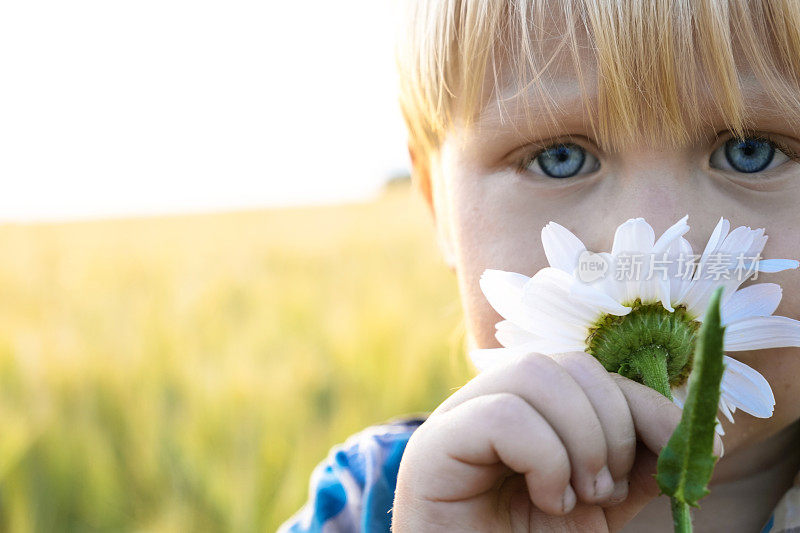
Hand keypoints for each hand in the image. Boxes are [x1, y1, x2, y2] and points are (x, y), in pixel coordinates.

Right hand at [392, 351, 722, 531]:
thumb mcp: (600, 507)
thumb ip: (634, 465)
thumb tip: (688, 433)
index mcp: (525, 411)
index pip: (590, 371)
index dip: (647, 403)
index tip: (692, 452)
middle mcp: (486, 403)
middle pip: (563, 363)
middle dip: (611, 424)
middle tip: (608, 489)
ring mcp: (456, 420)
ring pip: (532, 373)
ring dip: (581, 439)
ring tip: (580, 497)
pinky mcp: (432, 447)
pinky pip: (502, 415)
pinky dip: (544, 457)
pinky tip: (547, 500)